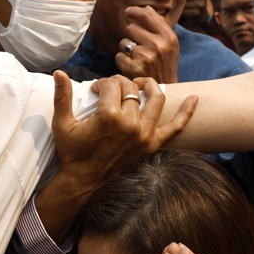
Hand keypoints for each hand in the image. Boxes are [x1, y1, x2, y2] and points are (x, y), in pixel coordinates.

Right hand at [50, 72, 196, 198]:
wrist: (84, 182)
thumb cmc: (72, 152)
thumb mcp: (63, 124)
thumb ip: (62, 96)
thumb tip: (58, 71)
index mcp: (108, 116)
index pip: (111, 84)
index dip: (101, 83)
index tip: (95, 89)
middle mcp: (130, 123)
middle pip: (132, 89)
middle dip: (120, 84)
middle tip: (110, 90)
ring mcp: (144, 135)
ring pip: (156, 99)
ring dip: (151, 86)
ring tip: (142, 84)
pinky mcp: (151, 145)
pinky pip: (175, 128)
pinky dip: (186, 113)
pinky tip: (195, 99)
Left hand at [115, 6, 179, 82]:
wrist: (165, 89)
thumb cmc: (165, 63)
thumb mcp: (170, 44)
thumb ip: (159, 25)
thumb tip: (145, 8)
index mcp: (168, 37)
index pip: (146, 14)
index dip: (134, 11)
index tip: (128, 12)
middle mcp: (159, 45)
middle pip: (131, 28)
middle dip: (131, 35)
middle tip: (138, 45)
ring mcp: (146, 57)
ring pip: (124, 42)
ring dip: (126, 49)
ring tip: (137, 57)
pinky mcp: (134, 68)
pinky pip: (119, 56)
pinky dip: (122, 61)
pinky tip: (132, 66)